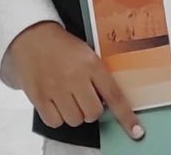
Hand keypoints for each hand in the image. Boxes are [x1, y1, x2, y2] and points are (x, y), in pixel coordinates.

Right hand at [2, 22, 143, 139]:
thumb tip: (108, 100)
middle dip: (93, 110)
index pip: (114, 95)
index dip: (126, 116)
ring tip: (70, 98)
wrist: (34, 38)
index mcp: (92, 65)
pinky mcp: (39, 99)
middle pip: (94, 113)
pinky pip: (55, 122)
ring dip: (76, 114)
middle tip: (87, 99)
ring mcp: (56, 90)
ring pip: (75, 120)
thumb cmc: (64, 46)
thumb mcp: (88, 54)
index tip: (136, 131)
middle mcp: (75, 78)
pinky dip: (58, 117)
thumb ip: (98, 75)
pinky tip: (57, 103)